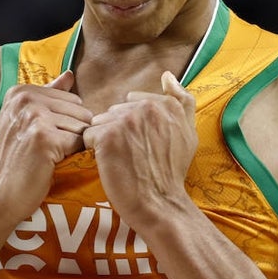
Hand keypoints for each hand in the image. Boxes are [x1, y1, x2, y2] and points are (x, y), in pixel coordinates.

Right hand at [0, 70, 91, 222]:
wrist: (0, 194)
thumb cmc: (17, 159)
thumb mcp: (27, 120)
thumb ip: (50, 95)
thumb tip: (70, 74)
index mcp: (21, 91)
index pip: (73, 100)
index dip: (66, 124)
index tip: (43, 138)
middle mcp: (25, 98)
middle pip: (80, 111)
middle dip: (73, 134)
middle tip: (47, 150)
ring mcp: (34, 116)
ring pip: (82, 127)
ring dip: (72, 147)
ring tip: (47, 157)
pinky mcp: (43, 137)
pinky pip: (79, 142)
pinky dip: (71, 157)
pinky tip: (50, 164)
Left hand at [82, 71, 196, 228]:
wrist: (160, 203)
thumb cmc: (171, 172)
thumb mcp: (188, 133)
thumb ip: (181, 101)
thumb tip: (167, 75)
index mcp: (166, 104)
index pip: (132, 103)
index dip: (132, 126)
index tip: (143, 145)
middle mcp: (147, 107)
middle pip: (114, 112)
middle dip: (117, 131)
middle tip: (132, 155)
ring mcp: (126, 120)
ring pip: (100, 122)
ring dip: (105, 140)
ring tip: (121, 160)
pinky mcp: (107, 136)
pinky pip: (89, 135)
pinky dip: (95, 150)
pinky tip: (110, 163)